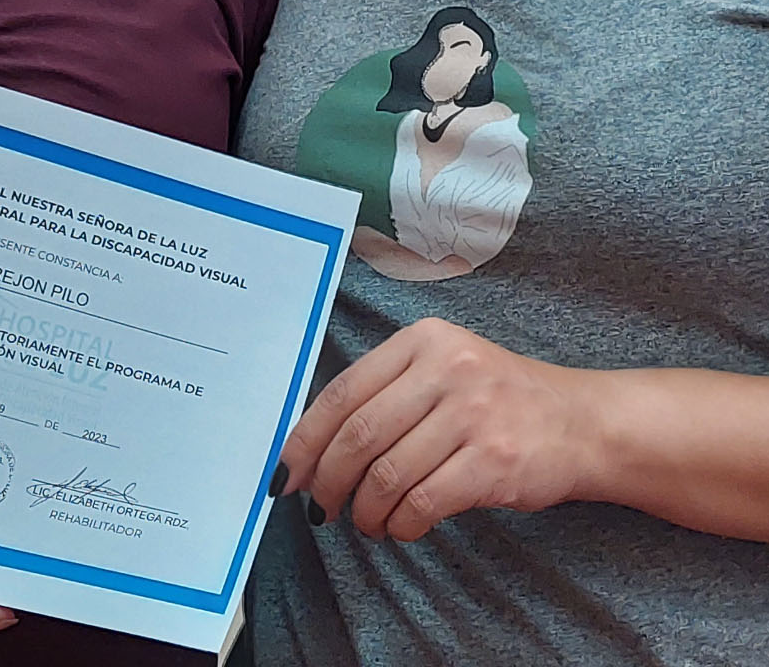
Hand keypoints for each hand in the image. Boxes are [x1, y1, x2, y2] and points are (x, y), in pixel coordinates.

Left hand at [275, 317, 599, 541]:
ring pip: (388, 473)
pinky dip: (401, 524)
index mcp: (424, 339)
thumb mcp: (445, 368)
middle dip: (329, 479)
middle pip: (360, 434)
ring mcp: (472, 413)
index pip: (345, 390)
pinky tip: (401, 528)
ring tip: (366, 522)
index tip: (286, 471)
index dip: (307, 436)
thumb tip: (317, 446)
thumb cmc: (499, 399)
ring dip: (365, 509)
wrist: (581, 422)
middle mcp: (447, 368)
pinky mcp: (493, 461)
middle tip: (321, 507)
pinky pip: (423, 501)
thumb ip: (389, 392)